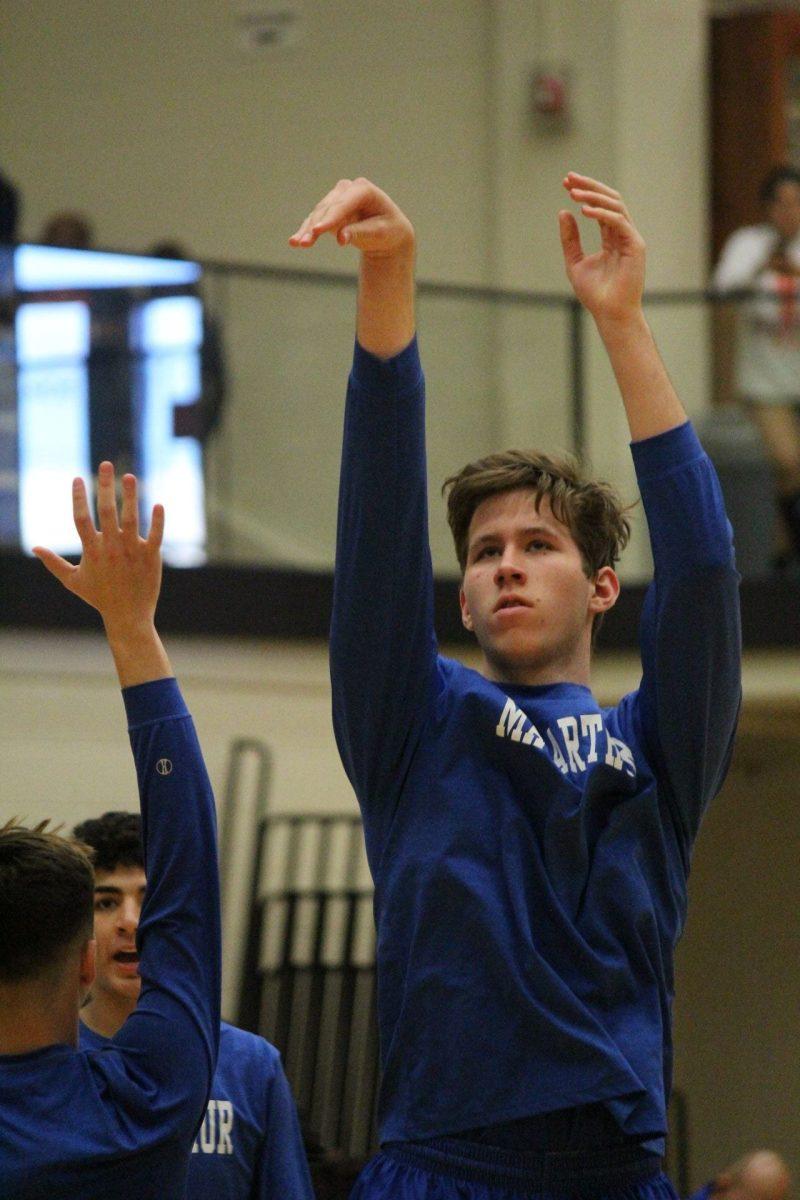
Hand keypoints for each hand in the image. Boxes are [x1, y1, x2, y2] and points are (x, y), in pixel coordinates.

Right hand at [33, 462, 163, 631]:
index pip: (81, 518)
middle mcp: (112, 547)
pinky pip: (156, 535)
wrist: (128, 616)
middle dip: (105, 486)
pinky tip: (158, 503)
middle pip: (107, 511)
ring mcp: (133, 551)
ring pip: (132, 518)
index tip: (78, 478)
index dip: (78, 498)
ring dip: (131, 496)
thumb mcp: (73, 581)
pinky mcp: (151, 556)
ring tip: (129, 476)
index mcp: (92, 550)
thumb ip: (53, 563)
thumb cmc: (99, 597)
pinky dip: (158, 520)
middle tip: (105, 465)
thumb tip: (35, 547)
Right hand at [289, 177, 413, 258]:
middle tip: (305, 243)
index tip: (318, 231)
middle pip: (328, 209)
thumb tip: (340, 238)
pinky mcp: (328, 210)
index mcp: (364, 189)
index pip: (344, 204)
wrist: (388, 231)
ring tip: (297, 244)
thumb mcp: (380, 233)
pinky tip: (294, 241)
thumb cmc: (388, 230)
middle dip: (315, 226)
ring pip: (318, 214)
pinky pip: (314, 221)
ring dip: (307, 230)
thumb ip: (360, 233)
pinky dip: (305, 231)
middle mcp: (347, 189)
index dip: (330, 218)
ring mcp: (336, 198)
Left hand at [559, 172, 644, 324]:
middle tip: (569, 178)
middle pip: (609, 200)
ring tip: (573, 193)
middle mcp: (623, 234)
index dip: (584, 193)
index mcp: (612, 237)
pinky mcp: (636, 246)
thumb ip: (570, 239)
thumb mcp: (575, 262)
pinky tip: (584, 211)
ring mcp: (631, 238)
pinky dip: (601, 214)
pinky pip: (618, 222)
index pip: (599, 207)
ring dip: (593, 197)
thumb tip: (563, 212)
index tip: (566, 183)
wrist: (609, 314)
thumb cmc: (595, 294)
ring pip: (615, 206)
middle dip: (589, 187)